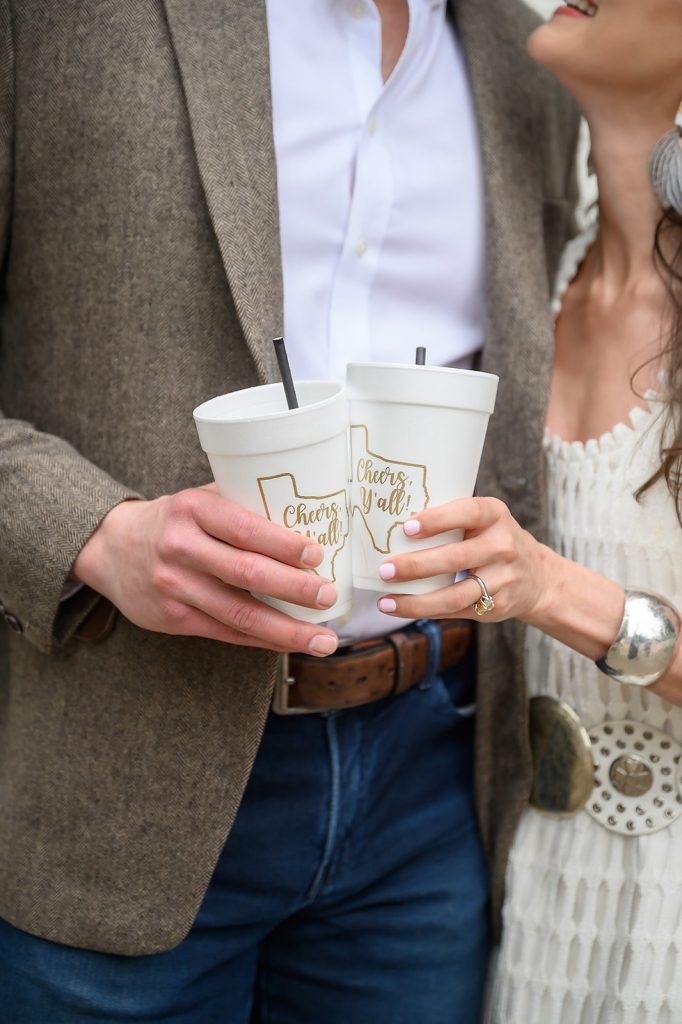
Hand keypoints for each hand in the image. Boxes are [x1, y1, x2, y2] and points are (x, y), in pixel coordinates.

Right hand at [71, 487, 338, 655]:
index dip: (283, 544)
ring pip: (239, 613)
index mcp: (193, 509)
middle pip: (246, 573)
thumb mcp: (199, 499)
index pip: (244, 528)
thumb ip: (243, 505)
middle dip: (294, 588)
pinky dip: (262, 640)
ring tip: (323, 640)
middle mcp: (180, 547)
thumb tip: (310, 516)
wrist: (110, 548)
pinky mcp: (173, 619)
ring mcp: (174, 587)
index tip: (317, 554)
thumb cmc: (173, 520)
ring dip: (286, 630)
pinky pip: (226, 633)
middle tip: (329, 596)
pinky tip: (290, 643)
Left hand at [374, 497, 552, 623]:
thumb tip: (390, 525)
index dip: (438, 520)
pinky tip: (400, 608)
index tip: (407, 527)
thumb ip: (450, 520)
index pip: (468, 512)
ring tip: (386, 600)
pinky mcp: (496, 606)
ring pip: (455, 595)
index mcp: (495, 515)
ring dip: (417, 601)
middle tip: (385, 569)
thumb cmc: (491, 540)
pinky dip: (425, 611)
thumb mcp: (483, 520)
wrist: (536, 576)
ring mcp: (503, 579)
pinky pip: (455, 611)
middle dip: (417, 566)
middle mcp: (503, 546)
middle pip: (456, 558)